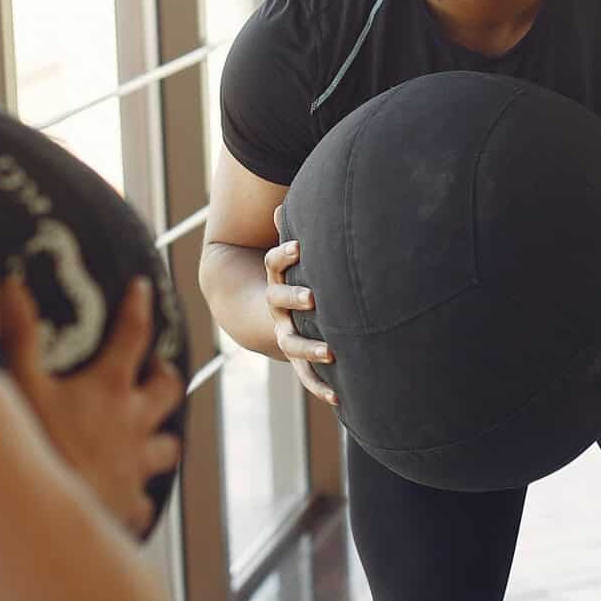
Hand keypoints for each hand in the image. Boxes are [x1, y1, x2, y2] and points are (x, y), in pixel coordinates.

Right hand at [0, 274, 182, 535]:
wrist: (41, 519)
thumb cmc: (36, 447)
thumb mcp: (20, 384)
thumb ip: (19, 335)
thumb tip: (13, 285)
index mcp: (109, 389)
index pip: (132, 335)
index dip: (138, 308)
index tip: (142, 289)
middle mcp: (133, 424)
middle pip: (169, 391)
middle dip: (165, 377)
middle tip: (156, 370)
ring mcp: (136, 468)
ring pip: (169, 447)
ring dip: (161, 438)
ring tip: (148, 434)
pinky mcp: (130, 506)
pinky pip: (144, 501)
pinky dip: (137, 496)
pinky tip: (124, 497)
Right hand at [267, 204, 336, 405]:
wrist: (261, 315)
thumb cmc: (290, 276)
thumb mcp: (288, 253)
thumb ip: (290, 232)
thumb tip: (284, 202)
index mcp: (274, 280)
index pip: (272, 265)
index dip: (283, 255)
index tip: (299, 247)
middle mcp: (276, 308)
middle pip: (279, 300)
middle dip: (294, 298)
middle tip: (313, 297)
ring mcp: (284, 333)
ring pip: (292, 341)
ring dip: (309, 347)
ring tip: (330, 352)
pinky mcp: (296, 354)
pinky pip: (305, 373)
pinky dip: (320, 385)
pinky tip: (339, 398)